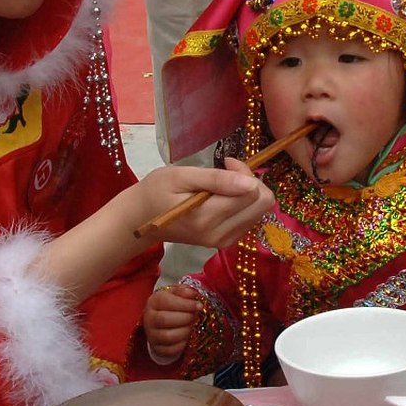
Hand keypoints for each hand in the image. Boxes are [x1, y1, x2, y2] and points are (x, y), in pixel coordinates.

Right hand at [133, 158, 272, 249]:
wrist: (142, 220)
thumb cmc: (157, 191)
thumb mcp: (181, 176)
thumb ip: (216, 179)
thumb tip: (250, 183)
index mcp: (208, 218)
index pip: (253, 193)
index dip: (245, 172)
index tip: (225, 163)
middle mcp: (220, 235)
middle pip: (263, 204)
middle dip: (251, 181)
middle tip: (227, 170)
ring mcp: (224, 242)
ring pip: (260, 212)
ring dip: (247, 192)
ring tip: (222, 183)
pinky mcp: (225, 243)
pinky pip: (250, 219)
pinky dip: (242, 204)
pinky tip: (223, 197)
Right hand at [143, 284, 199, 360]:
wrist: (159, 320)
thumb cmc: (170, 305)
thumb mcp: (175, 293)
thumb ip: (184, 291)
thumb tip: (193, 294)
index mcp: (154, 301)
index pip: (167, 302)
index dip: (185, 304)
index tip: (199, 305)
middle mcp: (149, 318)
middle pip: (165, 319)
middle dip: (185, 318)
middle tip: (195, 316)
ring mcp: (151, 334)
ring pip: (168, 336)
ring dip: (184, 332)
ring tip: (191, 326)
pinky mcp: (156, 348)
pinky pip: (170, 350)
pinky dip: (182, 345)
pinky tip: (187, 337)